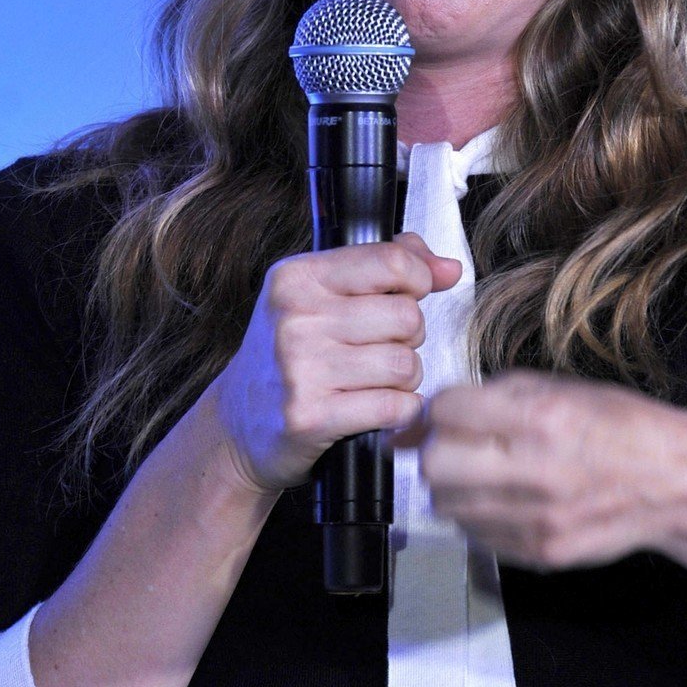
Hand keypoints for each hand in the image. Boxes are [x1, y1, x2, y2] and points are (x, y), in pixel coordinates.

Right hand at [211, 232, 462, 495]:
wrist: (238, 424)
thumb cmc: (290, 356)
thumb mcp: (321, 295)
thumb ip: (387, 266)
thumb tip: (448, 267)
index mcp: (296, 278)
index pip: (392, 262)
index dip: (417, 281)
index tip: (407, 295)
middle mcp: (294, 318)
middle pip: (407, 316)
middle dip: (408, 337)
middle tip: (378, 348)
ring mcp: (299, 369)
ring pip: (405, 365)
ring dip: (403, 379)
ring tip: (372, 381)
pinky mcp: (310, 417)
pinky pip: (395, 407)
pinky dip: (398, 411)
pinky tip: (372, 408)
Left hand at [392, 369, 682, 569]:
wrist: (675, 484)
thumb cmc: (623, 428)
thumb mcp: (564, 389)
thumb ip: (496, 395)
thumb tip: (431, 413)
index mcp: (543, 418)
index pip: (445, 411)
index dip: (442, 409)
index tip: (451, 414)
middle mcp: (537, 470)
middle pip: (434, 465)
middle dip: (438, 451)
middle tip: (460, 448)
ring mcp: (537, 519)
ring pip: (447, 507)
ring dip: (455, 488)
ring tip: (486, 476)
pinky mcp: (540, 553)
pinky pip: (476, 537)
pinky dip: (479, 518)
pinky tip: (507, 501)